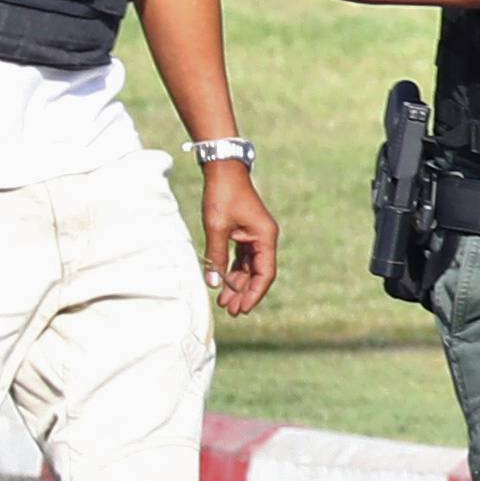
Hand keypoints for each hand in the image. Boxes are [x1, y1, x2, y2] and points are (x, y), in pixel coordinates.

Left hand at [201, 162, 278, 315]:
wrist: (223, 169)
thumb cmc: (222, 195)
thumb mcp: (217, 227)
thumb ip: (216, 256)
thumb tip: (214, 284)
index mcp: (265, 237)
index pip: (265, 273)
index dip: (254, 293)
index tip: (241, 308)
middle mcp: (265, 238)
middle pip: (258, 273)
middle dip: (244, 293)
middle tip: (229, 310)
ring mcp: (255, 236)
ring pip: (250, 267)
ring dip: (238, 284)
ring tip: (223, 301)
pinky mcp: (245, 233)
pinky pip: (243, 258)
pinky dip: (233, 271)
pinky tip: (223, 282)